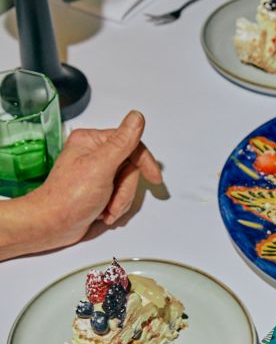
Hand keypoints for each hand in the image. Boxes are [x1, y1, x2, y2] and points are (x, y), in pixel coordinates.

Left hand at [32, 110, 161, 248]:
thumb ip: (122, 143)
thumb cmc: (68, 198)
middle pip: (130, 168)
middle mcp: (94, 154)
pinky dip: (116, 207)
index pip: (130, 144)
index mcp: (91, 141)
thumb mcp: (100, 167)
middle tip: (113, 200)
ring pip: (127, 184)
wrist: (53, 225)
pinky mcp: (98, 190)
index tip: (154, 177)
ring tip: (105, 210)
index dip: (144, 162)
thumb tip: (136, 118)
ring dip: (120, 202)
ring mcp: (97, 173)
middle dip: (125, 190)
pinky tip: (103, 213)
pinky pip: (120, 195)